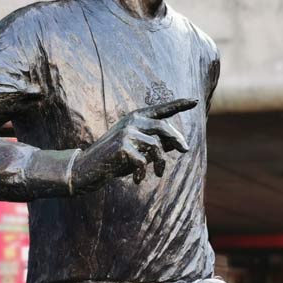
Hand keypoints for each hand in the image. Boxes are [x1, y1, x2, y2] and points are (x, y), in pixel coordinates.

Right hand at [71, 98, 196, 192]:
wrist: (87, 167)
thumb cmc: (115, 159)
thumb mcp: (138, 149)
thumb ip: (155, 143)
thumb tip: (177, 143)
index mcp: (136, 118)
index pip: (161, 109)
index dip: (179, 104)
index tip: (195, 101)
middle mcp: (132, 121)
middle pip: (163, 127)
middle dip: (177, 140)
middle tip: (185, 150)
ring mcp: (126, 132)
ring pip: (156, 147)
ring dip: (160, 163)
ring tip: (157, 174)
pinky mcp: (122, 146)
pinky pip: (143, 161)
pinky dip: (142, 173)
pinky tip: (137, 181)